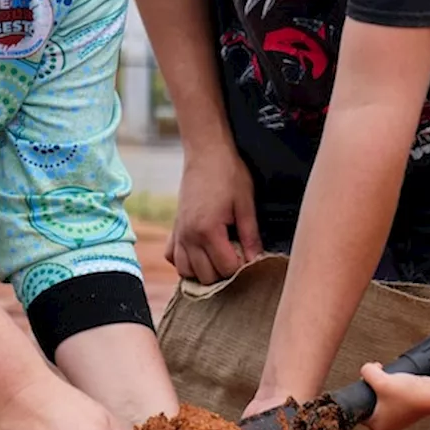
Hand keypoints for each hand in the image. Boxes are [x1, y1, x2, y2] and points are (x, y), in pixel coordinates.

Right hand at [168, 147, 262, 283]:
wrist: (206, 153)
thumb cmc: (228, 174)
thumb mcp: (246, 204)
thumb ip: (250, 235)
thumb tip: (257, 260)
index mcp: (208, 230)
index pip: (226, 268)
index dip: (242, 267)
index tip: (250, 256)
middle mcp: (189, 236)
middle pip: (206, 276)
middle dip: (225, 272)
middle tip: (238, 256)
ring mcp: (178, 233)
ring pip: (187, 272)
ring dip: (204, 271)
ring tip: (221, 257)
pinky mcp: (174, 228)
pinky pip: (173, 257)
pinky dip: (185, 262)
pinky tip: (201, 253)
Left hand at [358, 363, 429, 429]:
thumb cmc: (410, 396)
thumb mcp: (381, 380)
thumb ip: (367, 372)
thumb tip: (366, 369)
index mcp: (377, 425)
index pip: (359, 410)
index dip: (361, 391)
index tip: (366, 381)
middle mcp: (388, 424)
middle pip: (372, 402)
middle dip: (374, 387)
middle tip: (378, 376)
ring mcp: (400, 418)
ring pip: (385, 399)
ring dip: (386, 386)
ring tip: (391, 379)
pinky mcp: (409, 410)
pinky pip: (397, 398)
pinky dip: (397, 389)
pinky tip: (401, 382)